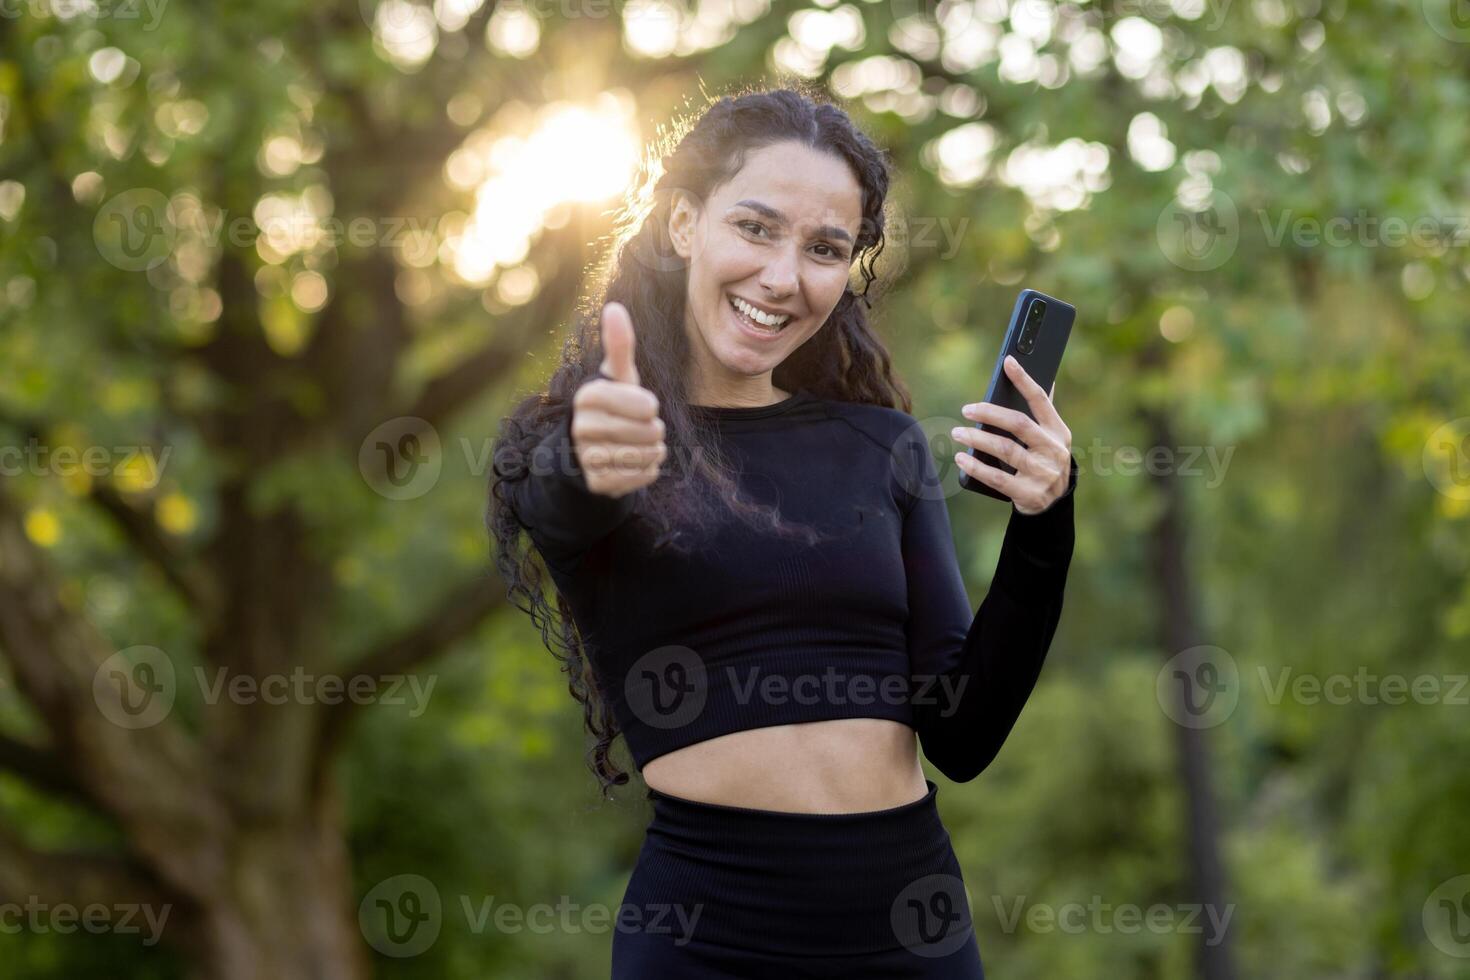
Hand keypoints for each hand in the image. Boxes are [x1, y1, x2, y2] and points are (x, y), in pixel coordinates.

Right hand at [570, 302, 667, 498]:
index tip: (644, 407)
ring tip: (639, 444)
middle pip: (648, 431)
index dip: (650, 407)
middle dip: (653, 431)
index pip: (643, 404)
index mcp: (588, 395)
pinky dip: (646, 470)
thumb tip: (614, 307)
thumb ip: (620, 344)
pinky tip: (634, 462)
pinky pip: (640, 476)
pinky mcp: (596, 482)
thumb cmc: (612, 406)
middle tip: (641, 428)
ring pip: (645, 455)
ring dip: (652, 451)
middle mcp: (581, 426)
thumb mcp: (618, 377)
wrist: (590, 452)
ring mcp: (586, 457)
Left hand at [952, 355, 1072, 514]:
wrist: (1053, 506)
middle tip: (966, 409)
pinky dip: (976, 467)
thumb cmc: (1045, 462)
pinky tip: (961, 458)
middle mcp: (1053, 451)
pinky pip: (997, 478)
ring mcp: (1042, 473)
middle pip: (1018, 424)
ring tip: (958, 432)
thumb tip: (1045, 378)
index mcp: (1058, 432)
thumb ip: (1044, 414)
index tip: (1008, 361)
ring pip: (1004, 450)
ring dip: (977, 439)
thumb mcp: (1052, 439)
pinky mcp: (1028, 494)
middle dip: (990, 413)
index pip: (1041, 400)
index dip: (1024, 380)